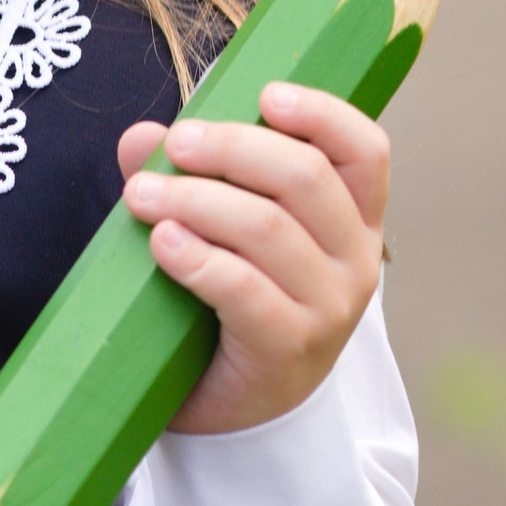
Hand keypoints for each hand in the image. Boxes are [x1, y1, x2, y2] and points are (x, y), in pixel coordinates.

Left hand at [116, 80, 386, 436]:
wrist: (238, 412)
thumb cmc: (234, 307)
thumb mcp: (221, 233)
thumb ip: (189, 179)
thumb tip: (141, 136)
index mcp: (354, 219)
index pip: (364, 152)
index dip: (323, 114)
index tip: (265, 94)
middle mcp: (356, 260)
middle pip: (304, 178)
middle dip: (233, 149)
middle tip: (175, 145)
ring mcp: (328, 308)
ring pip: (267, 229)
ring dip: (196, 200)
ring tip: (141, 195)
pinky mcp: (288, 348)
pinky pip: (242, 290)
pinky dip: (197, 258)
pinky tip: (161, 242)